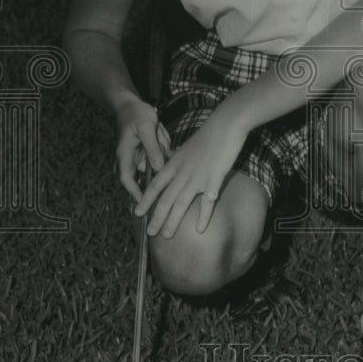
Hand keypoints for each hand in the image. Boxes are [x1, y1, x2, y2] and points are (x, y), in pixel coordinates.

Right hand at [115, 96, 171, 201]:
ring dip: (164, 161)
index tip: (145, 205)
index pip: (127, 179)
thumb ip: (152, 148)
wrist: (132, 103)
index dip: (135, 193)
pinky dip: (168, 155)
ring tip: (171, 153)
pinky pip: (161, 157)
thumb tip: (159, 168)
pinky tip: (176, 151)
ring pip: (156, 166)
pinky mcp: (150, 149)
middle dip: (159, 178)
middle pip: (145, 175)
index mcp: (126, 154)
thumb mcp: (145, 128)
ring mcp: (142, 154)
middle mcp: (133, 157)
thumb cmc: (135, 113)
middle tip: (172, 182)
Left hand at [134, 107, 246, 238]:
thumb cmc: (208, 135)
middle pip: (165, 199)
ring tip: (166, 235)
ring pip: (180, 204)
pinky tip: (199, 229)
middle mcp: (182, 173)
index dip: (146, 200)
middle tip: (150, 233)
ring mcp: (197, 177)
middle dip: (156, 217)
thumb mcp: (187, 147)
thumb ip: (179, 160)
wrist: (225, 126)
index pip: (155, 185)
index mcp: (174, 164)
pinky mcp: (213, 180)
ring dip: (172, 221)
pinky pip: (206, 203)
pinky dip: (202, 217)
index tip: (137, 212)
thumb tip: (172, 166)